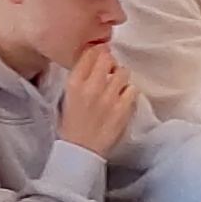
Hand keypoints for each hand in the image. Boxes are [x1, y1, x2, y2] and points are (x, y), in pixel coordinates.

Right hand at [59, 42, 138, 158]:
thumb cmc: (72, 125)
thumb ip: (80, 78)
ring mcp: (109, 98)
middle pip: (107, 58)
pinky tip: (122, 99)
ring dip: (120, 76)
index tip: (101, 54)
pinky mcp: (123, 109)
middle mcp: (91, 87)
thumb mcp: (67, 97)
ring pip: (123, 72)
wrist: (81, 150)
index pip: (90, 54)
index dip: (98, 50)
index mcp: (74, 83)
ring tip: (116, 86)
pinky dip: (129, 92)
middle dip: (110, 61)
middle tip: (110, 69)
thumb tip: (93, 62)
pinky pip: (133, 89)